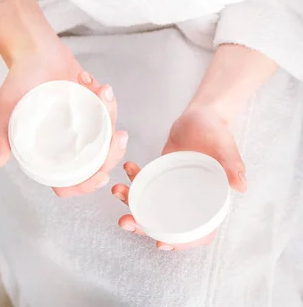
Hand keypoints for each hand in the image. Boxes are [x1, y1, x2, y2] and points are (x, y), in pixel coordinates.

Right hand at [0, 35, 127, 196]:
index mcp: (48, 150)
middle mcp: (68, 140)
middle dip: (113, 154)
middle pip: (96, 161)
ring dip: (112, 116)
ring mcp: (82, 122)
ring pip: (107, 134)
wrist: (33, 48)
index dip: (85, 185)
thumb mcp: (4, 107)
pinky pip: (108, 108)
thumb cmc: (17, 78)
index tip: (100, 176)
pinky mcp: (92, 103)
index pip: (68, 180)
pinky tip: (97, 84)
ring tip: (103, 92)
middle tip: (120, 137)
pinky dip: (108, 98)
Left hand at [112, 108, 245, 250]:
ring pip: (150, 205)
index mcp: (208, 202)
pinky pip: (145, 184)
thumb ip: (232, 165)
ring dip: (131, 202)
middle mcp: (189, 200)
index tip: (160, 244)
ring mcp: (173, 188)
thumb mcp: (226, 146)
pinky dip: (134, 179)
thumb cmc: (218, 131)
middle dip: (143, 226)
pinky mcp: (161, 175)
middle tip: (125, 221)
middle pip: (165, 223)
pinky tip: (128, 167)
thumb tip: (241, 186)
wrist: (202, 114)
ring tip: (117, 190)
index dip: (180, 243)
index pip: (197, 233)